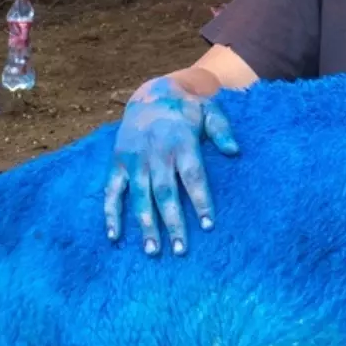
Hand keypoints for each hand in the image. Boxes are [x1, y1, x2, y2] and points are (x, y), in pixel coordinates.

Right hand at [103, 76, 237, 254]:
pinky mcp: (118, 163)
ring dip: (145, 224)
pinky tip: (115, 236)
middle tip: (181, 250)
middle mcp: (156, 153)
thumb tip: (235, 150)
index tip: (208, 225)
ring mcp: (134, 160)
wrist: (151, 95)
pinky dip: (111, 213)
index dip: (200, 200)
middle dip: (173, 222)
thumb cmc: (186, 109)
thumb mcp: (209, 110)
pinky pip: (112, 191)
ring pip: (140, 196)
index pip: (192, 176)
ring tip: (153, 251)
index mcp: (181, 142)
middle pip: (165, 192)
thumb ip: (222, 130)